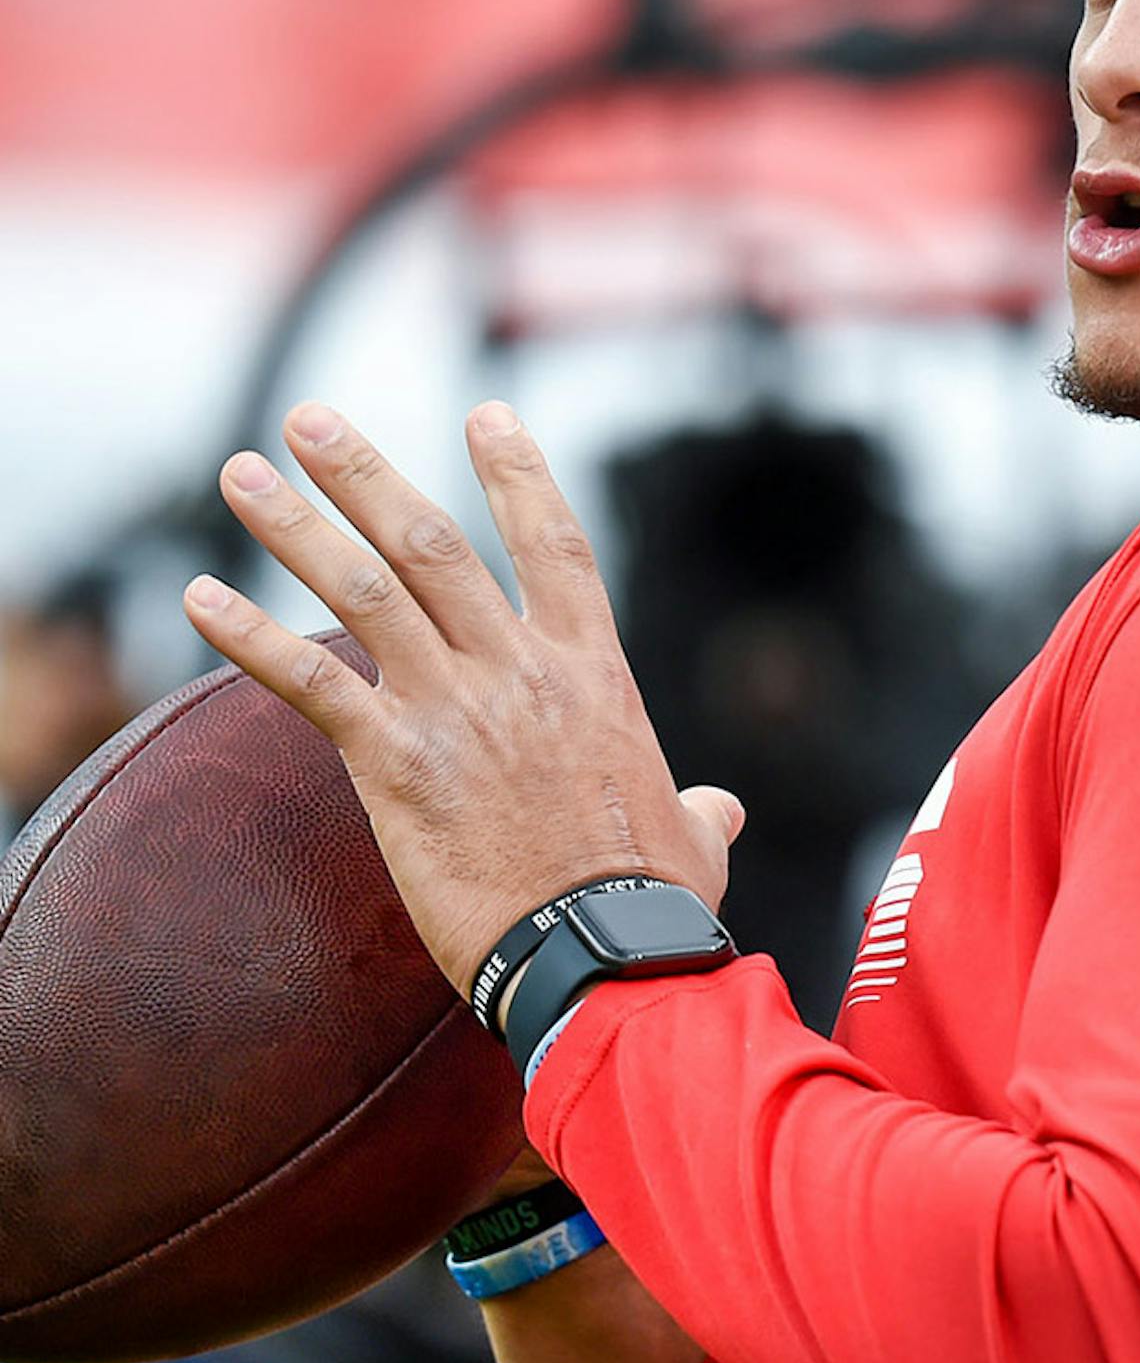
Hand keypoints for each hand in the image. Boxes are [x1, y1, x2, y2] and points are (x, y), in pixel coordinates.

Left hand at [181, 399, 746, 1005]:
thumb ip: (702, 808)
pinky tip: (195, 598)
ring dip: (296, 525)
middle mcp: (521, 669)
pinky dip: (248, 637)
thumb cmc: (653, 903)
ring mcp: (456, 709)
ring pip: (366, 590)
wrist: (600, 951)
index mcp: (593, 671)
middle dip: (367, 474)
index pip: (556, 543)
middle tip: (311, 418)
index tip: (485, 411)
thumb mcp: (694, 838)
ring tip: (241, 472)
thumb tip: (720, 809)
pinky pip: (310, 682)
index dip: (519, 472)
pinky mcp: (395, 763)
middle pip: (435, 543)